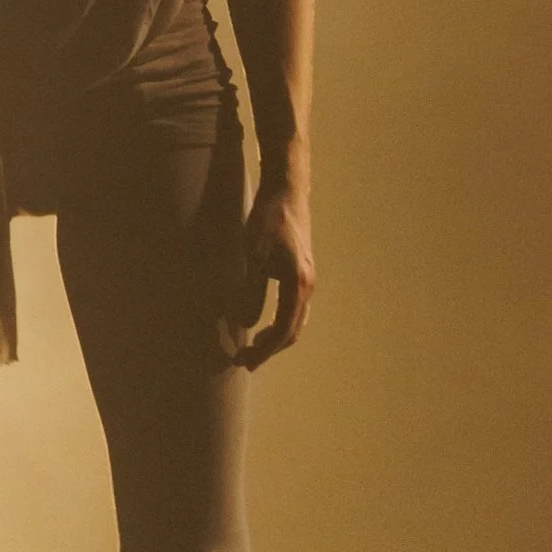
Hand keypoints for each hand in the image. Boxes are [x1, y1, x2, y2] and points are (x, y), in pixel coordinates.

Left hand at [233, 177, 312, 366]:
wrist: (286, 190)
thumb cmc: (268, 219)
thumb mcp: (254, 254)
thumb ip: (251, 290)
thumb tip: (245, 323)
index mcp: (298, 284)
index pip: (282, 331)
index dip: (263, 351)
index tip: (243, 361)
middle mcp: (307, 285)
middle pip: (292, 331)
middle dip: (269, 349)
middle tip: (244, 360)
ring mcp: (308, 278)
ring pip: (296, 320)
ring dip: (276, 337)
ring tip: (254, 346)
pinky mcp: (302, 271)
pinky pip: (295, 308)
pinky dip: (280, 322)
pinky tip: (265, 320)